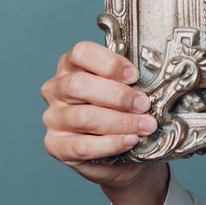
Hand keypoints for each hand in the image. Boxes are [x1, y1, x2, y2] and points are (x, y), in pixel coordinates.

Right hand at [41, 40, 167, 204]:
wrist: (120, 152)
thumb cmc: (120, 111)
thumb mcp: (123, 89)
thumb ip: (127, 81)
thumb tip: (153, 79)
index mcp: (71, 65)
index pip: (81, 53)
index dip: (110, 63)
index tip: (134, 76)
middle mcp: (56, 88)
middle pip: (79, 84)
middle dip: (118, 96)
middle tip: (144, 104)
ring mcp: (53, 117)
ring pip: (84, 117)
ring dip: (121, 122)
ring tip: (145, 126)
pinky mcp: (56, 145)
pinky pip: (82, 146)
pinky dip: (111, 143)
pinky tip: (129, 141)